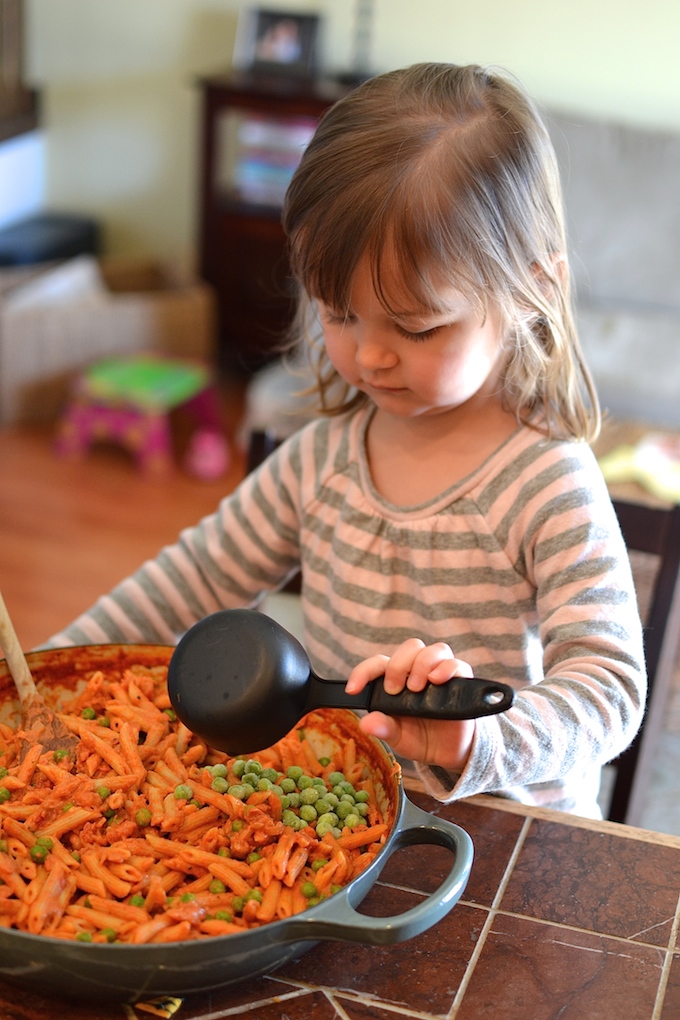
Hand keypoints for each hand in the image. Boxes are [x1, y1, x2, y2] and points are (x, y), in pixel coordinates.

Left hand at [345, 639, 475, 769]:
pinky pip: (457, 664)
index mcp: (396, 680)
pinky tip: (438, 680)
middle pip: (409, 648)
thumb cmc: (420, 738)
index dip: (363, 672)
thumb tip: (366, 723)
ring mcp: (440, 674)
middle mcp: (418, 671)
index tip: (353, 689)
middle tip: (395, 690)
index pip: (378, 664)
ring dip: (423, 664)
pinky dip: (447, 668)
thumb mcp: (398, 738)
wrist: (450, 752)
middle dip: (398, 665)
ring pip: (433, 650)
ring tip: (417, 688)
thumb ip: (384, 728)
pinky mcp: (461, 681)